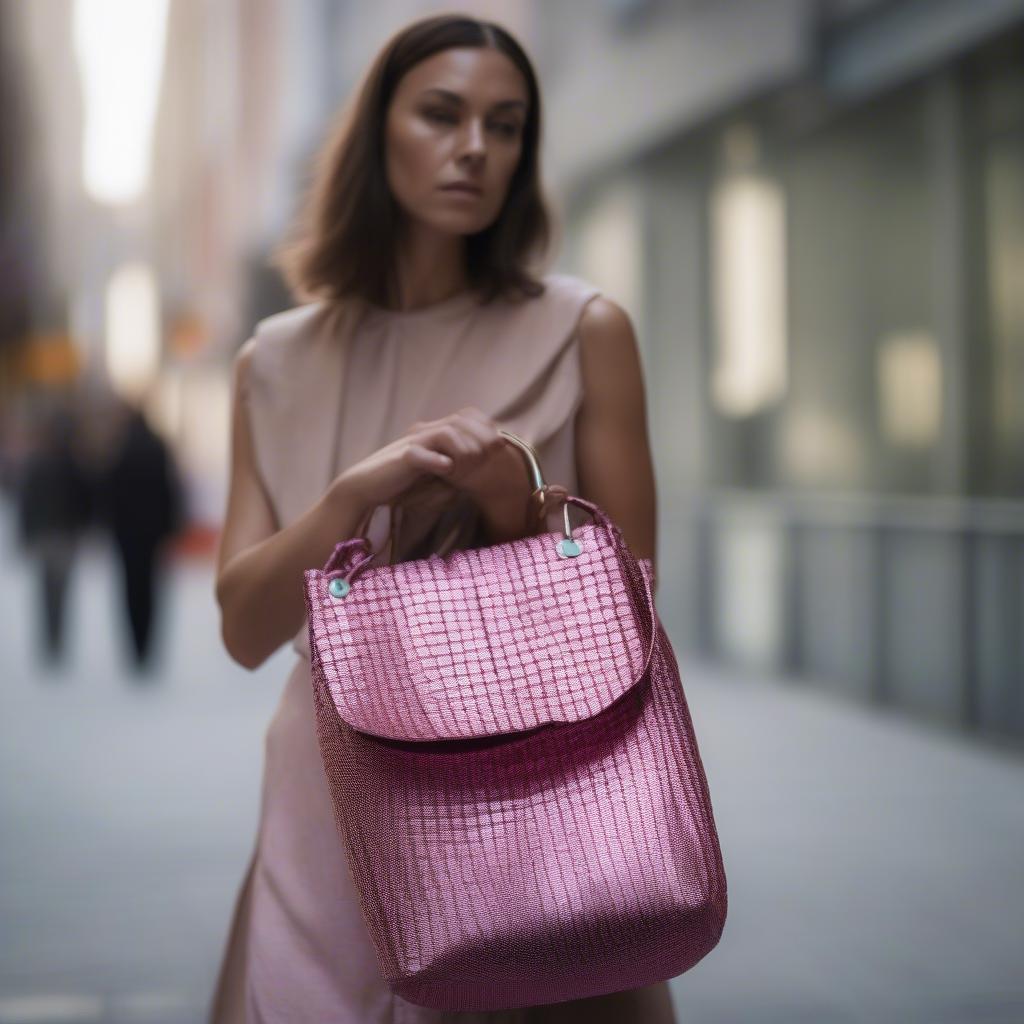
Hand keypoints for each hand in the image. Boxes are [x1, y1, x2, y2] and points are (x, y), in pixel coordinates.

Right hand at [332, 407, 530, 522]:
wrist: (366, 487)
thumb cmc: (402, 485)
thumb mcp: (434, 482)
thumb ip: (455, 476)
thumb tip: (478, 478)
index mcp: (436, 435)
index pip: (467, 418)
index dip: (486, 428)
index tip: (500, 446)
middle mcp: (427, 433)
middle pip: (461, 421)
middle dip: (482, 437)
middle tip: (493, 454)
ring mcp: (414, 443)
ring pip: (446, 433)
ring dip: (464, 449)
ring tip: (471, 466)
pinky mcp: (402, 458)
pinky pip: (420, 454)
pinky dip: (436, 460)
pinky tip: (447, 469)